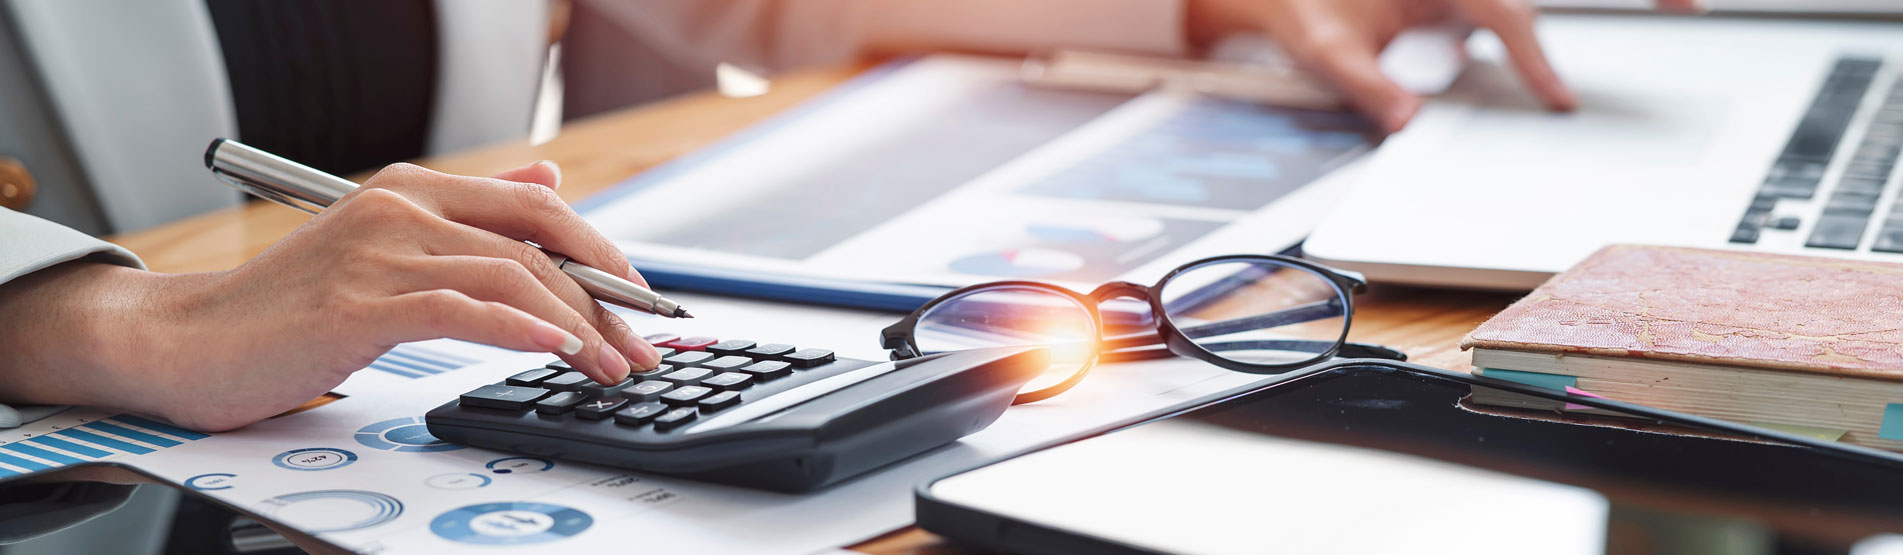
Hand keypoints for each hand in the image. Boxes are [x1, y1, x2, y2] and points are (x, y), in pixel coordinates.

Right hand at [0, 162, 662, 430]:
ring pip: (510, 278)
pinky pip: (461, 309)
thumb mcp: (386, 250)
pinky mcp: (359, 302)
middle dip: (604, 298)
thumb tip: (550, 177)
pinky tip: (555, 351)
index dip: (601, 253)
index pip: (536, 207)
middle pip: (537, 243)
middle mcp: (400, 210)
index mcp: (411, 192)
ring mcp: (379, 252)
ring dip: (577, 328)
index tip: (640, 302)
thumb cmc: (284, 312)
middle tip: (642, 346)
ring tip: (611, 367)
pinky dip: (519, 330)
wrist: (183, 344)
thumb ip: (470, 217)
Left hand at [1186, 0, 1702, 132]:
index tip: (1559, 100)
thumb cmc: (1307, 5)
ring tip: (1685, 8)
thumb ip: (1364, 82)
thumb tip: (1405, 122)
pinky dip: (1571, 21)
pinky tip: (1652, 12)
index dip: (1534, 57)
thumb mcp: (1323, 44)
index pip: (1503, 14)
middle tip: (1685, 9)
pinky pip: (1526, 11)